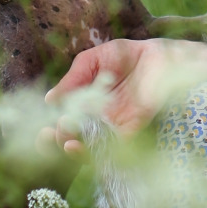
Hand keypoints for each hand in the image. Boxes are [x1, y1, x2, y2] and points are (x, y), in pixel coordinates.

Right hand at [42, 37, 206, 151]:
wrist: (167, 56)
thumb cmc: (131, 56)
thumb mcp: (97, 60)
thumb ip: (76, 76)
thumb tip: (51, 100)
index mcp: (88, 105)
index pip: (64, 124)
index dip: (50, 131)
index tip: (39, 130)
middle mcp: (99, 121)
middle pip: (73, 140)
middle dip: (55, 143)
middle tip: (47, 137)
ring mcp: (114, 129)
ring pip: (88, 148)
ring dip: (71, 149)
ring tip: (62, 140)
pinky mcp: (131, 132)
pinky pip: (110, 148)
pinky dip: (92, 150)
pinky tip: (78, 144)